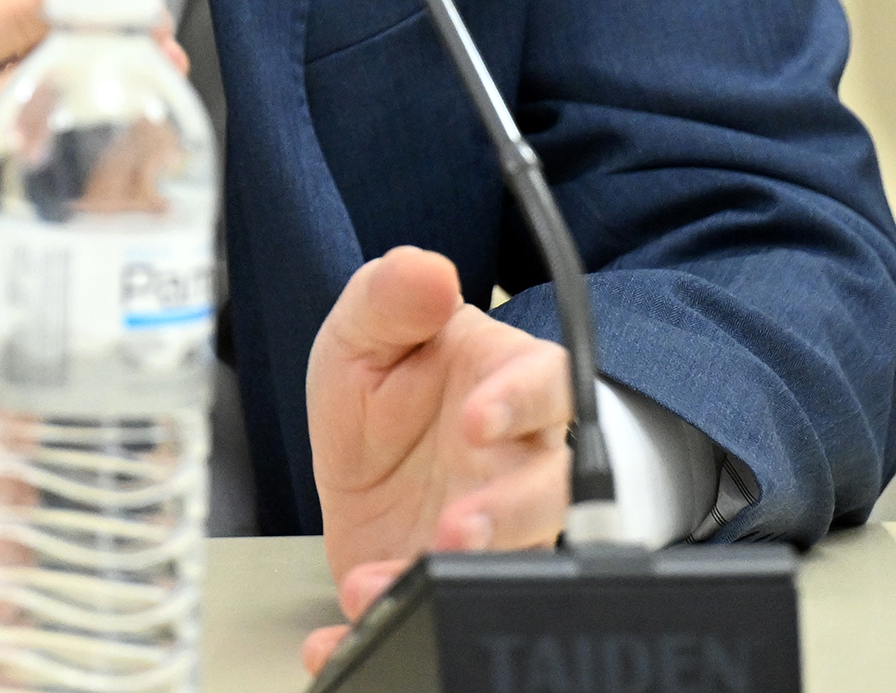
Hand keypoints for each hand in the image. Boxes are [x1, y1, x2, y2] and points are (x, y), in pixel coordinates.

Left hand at [299, 246, 572, 672]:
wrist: (371, 462)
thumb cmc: (393, 386)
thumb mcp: (368, 330)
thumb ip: (390, 298)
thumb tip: (429, 271)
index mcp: (507, 384)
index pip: (543, 384)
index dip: (518, 401)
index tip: (475, 417)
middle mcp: (516, 461)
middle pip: (544, 489)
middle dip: (506, 513)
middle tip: (456, 526)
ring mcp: (494, 528)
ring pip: (513, 556)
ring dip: (467, 572)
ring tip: (406, 572)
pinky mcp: (450, 578)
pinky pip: (441, 606)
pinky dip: (392, 618)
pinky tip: (351, 624)